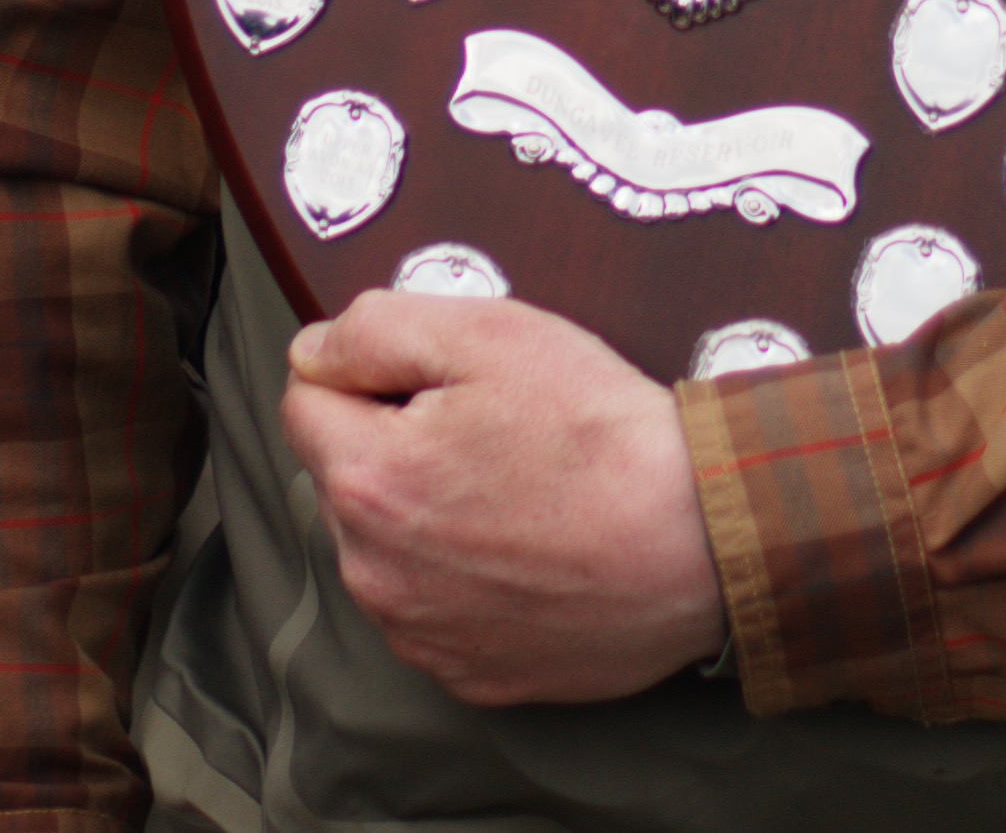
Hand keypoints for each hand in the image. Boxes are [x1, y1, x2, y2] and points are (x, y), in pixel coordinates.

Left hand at [282, 290, 726, 702]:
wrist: (700, 542)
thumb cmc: (602, 434)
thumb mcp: (492, 333)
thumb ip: (376, 329)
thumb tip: (311, 351)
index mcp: (368, 481)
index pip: (305, 402)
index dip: (370, 374)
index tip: (439, 381)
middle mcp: (375, 573)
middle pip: (347, 479)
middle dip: (396, 446)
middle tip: (492, 431)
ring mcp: (421, 635)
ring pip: (387, 550)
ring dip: (426, 517)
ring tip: (518, 492)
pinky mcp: (470, 676)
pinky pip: (435, 611)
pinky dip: (465, 580)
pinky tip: (529, 550)